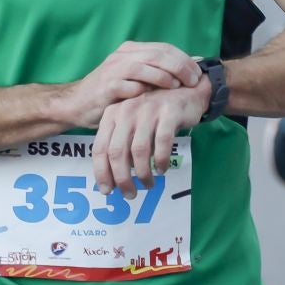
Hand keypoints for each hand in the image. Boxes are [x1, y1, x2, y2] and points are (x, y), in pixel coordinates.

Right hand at [61, 41, 203, 128]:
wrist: (77, 103)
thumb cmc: (111, 93)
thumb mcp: (134, 77)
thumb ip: (156, 72)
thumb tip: (189, 69)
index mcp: (131, 50)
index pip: (164, 48)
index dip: (184, 59)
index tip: (197, 72)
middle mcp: (122, 56)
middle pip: (157, 55)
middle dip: (180, 66)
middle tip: (193, 81)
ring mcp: (113, 71)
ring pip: (144, 67)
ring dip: (165, 77)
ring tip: (178, 87)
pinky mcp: (106, 87)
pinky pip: (129, 87)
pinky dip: (144, 91)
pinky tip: (155, 100)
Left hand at [92, 83, 209, 198]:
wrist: (185, 91)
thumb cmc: (154, 113)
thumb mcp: (131, 123)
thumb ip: (120, 144)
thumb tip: (112, 178)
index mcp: (112, 114)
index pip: (100, 147)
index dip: (102, 172)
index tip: (107, 190)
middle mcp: (127, 110)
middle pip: (117, 152)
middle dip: (122, 178)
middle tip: (129, 194)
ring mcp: (148, 110)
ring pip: (139, 150)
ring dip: (143, 173)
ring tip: (148, 184)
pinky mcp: (169, 112)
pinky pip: (162, 143)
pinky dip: (161, 160)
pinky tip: (162, 169)